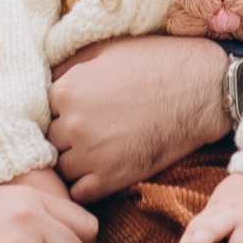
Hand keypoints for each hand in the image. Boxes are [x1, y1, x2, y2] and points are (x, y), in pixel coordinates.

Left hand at [46, 35, 228, 200]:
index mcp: (66, 90)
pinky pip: (79, 192)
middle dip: (63, 134)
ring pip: (61, 166)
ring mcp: (91, 154)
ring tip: (92, 150)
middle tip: (86, 129)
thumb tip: (47, 78)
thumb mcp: (106, 49)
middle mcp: (72, 124)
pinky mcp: (111, 178)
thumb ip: (70, 65)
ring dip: (72, 160)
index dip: (57, 109)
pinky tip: (97, 172)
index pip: (40, 108)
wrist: (201, 90)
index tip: (71, 110)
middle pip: (49, 138)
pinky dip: (83, 185)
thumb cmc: (156, 62)